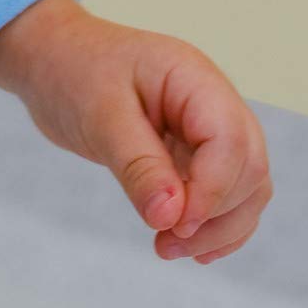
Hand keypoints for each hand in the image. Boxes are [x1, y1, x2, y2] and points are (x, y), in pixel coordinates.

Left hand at [0, 0, 273, 266]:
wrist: (57, 60)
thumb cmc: (75, 72)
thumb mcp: (100, 116)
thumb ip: (138, 165)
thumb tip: (172, 217)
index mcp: (193, 77)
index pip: (230, 138)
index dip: (213, 191)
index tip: (174, 226)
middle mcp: (211, 101)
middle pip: (250, 165)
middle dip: (219, 216)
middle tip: (166, 243)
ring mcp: (206, 127)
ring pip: (248, 185)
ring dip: (219, 228)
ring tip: (168, 247)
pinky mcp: (193, 153)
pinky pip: (226, 193)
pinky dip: (214, 225)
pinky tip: (183, 243)